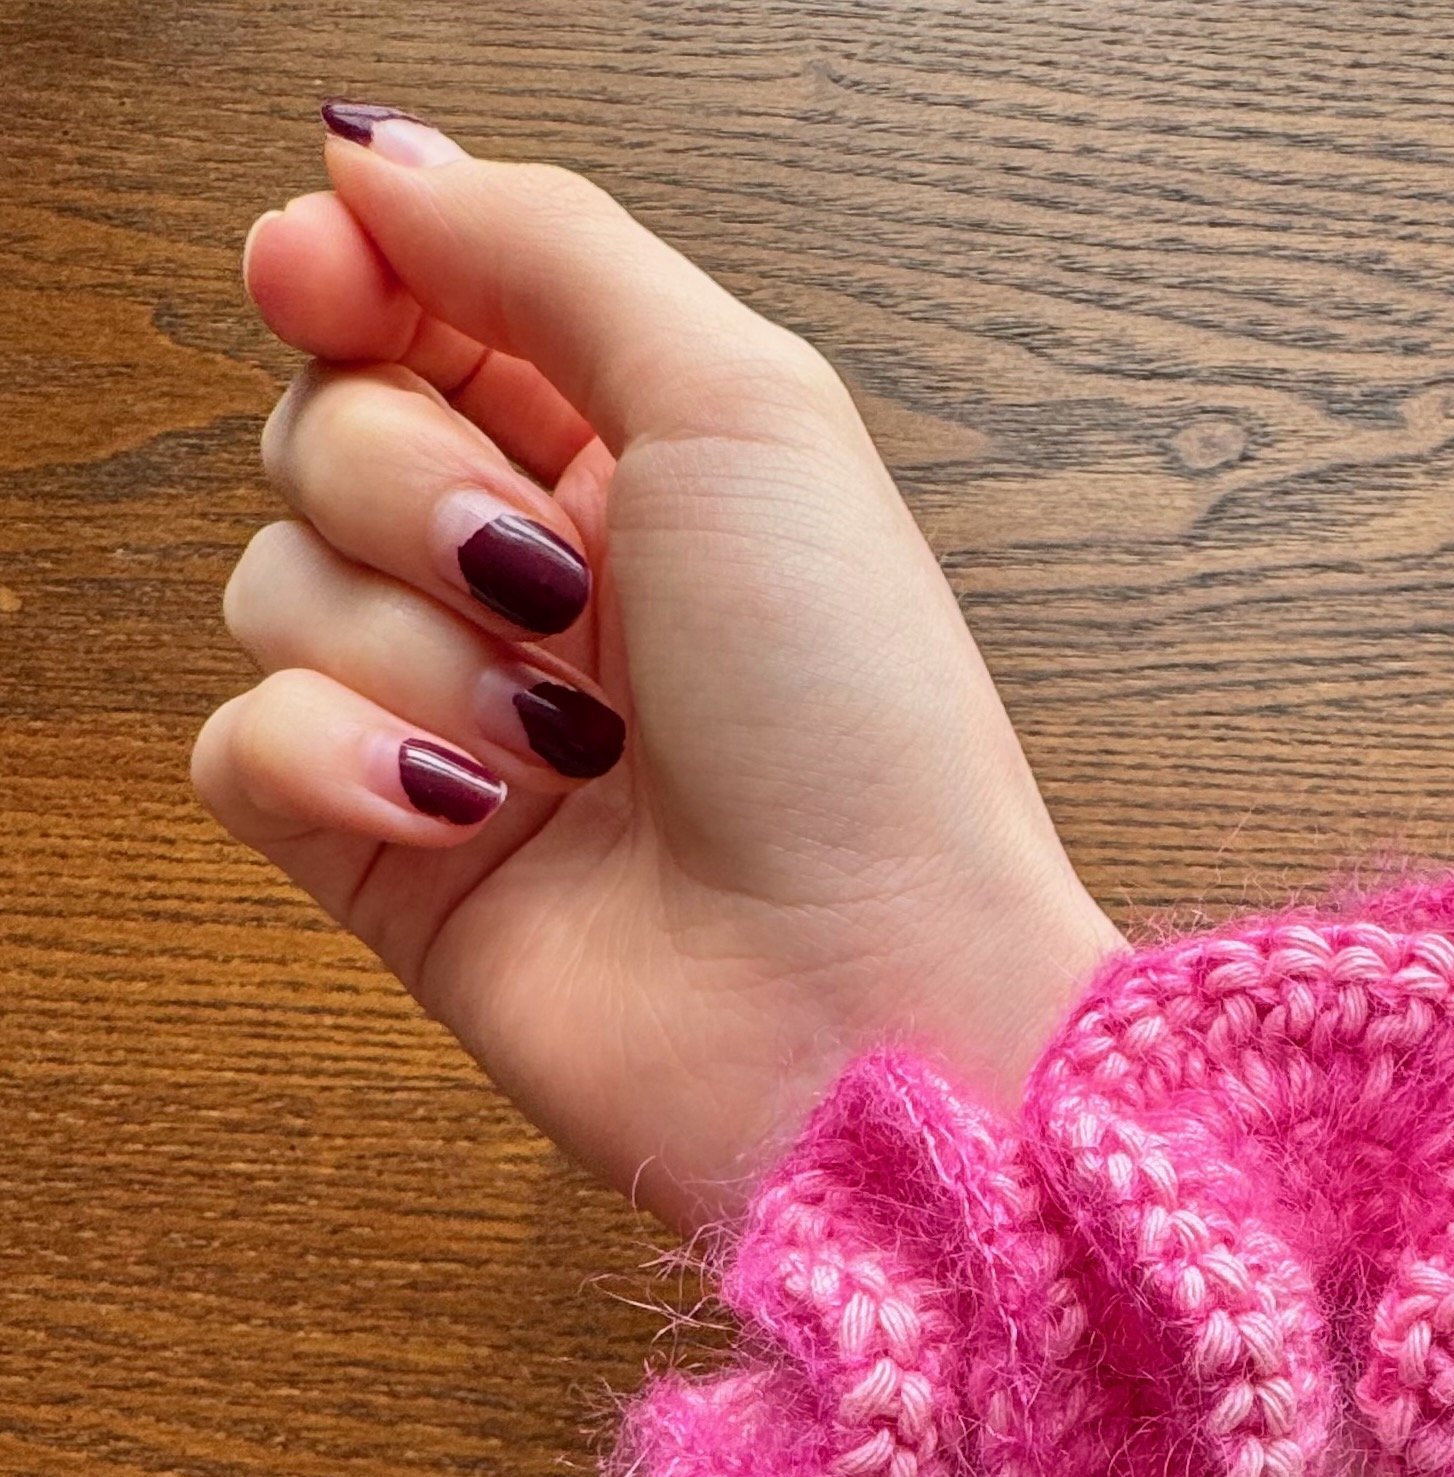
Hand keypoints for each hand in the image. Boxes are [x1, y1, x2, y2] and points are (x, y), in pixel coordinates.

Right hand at [195, 106, 1120, 1227]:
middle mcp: (532, 585)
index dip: (344, 275)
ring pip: (268, 583)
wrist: (865, 992)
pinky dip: (338, 760)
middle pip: (316, 428)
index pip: (411, 308)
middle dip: (406, 482)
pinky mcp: (391, 855)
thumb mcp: (746, 411)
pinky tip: (477, 809)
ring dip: (412, 644)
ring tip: (568, 738)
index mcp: (633, 463)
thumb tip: (369, 159)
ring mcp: (455, 722)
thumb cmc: (855, 719)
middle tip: (546, 580)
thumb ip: (550, 254)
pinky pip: (240, 746)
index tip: (322, 273)